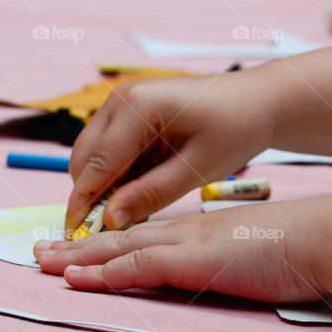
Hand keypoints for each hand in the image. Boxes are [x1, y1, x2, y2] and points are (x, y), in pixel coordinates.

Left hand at [37, 199, 331, 302]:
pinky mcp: (192, 261)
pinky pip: (138, 268)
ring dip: (78, 257)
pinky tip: (79, 279)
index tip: (82, 247)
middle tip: (41, 251)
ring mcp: (186, 244)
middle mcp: (184, 233)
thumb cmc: (296, 249)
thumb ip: (229, 263)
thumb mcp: (252, 255)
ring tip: (43, 262)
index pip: (142, 237)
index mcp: (198, 233)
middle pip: (119, 238)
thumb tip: (223, 272)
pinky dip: (105, 273)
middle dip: (78, 246)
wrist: (319, 237)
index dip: (108, 243)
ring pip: (119, 249)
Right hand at [65, 70, 277, 232]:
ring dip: (105, 185)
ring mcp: (122, 101)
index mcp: (138, 106)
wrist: (256, 101)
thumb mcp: (196, 169)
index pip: (96, 164)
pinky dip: (118, 174)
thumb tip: (110, 219)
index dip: (83, 203)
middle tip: (109, 229)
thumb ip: (150, 195)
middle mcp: (121, 98)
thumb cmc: (234, 129)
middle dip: (91, 195)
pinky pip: (109, 149)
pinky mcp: (128, 110)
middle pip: (84, 158)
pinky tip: (141, 191)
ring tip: (134, 210)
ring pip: (92, 154)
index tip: (75, 234)